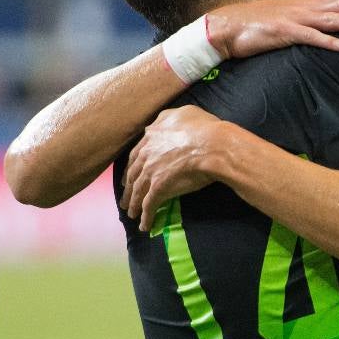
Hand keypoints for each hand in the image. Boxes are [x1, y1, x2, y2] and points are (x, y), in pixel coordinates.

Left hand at [121, 107, 223, 231]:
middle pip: (133, 173)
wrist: (212, 146)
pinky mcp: (158, 187)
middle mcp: (147, 153)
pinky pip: (149, 205)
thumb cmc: (205, 128)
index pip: (137, 153)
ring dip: (133, 204)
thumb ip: (170, 117)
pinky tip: (145, 225)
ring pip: (137, 190)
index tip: (129, 175)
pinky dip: (146, 216)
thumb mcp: (186, 112)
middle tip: (126, 198)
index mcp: (152, 135)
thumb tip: (164, 121)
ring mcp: (150, 171)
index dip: (132, 166)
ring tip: (131, 214)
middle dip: (128, 187)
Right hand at [207, 0, 338, 57]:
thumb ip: (305, 20)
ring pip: (330, 20)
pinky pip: (308, 38)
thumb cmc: (256, 25)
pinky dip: (325, 41)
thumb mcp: (285, 19)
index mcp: (305, 5)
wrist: (226, 26)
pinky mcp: (283, 33)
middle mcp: (303, 9)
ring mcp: (294, 20)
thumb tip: (323, 24)